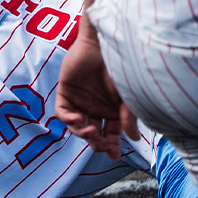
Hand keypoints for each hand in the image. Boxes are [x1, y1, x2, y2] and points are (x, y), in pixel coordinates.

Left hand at [55, 29, 136, 160]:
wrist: (105, 43)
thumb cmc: (121, 66)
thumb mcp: (128, 95)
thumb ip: (129, 116)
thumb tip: (134, 138)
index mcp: (112, 110)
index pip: (111, 134)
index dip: (112, 146)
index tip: (115, 154)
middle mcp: (96, 108)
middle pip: (94, 133)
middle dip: (98, 142)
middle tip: (103, 144)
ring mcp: (80, 101)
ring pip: (77, 127)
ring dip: (83, 133)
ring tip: (91, 132)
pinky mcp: (66, 92)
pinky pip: (62, 112)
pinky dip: (68, 119)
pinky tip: (77, 120)